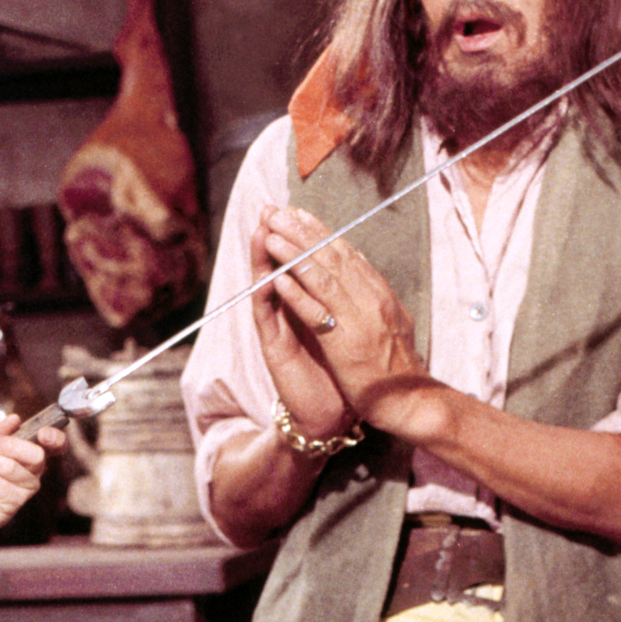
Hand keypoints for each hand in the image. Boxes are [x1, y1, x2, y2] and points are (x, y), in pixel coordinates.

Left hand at [0, 411, 59, 538]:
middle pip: (36, 454)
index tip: (42, 433)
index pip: (55, 445)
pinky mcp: (13, 503)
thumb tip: (14, 419)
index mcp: (27, 452)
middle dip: (10, 444)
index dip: (55, 438)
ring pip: (10, 467)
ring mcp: (25, 488)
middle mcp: (33, 470)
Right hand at [247, 206, 361, 443]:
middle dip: (278, 236)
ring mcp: (280, 328)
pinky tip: (266, 277)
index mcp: (313, 304)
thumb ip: (346, 305)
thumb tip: (358, 272)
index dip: (301, 237)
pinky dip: (267, 296)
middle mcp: (292, 311)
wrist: (329, 414)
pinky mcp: (274, 348)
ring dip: (263, 257)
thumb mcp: (350, 333)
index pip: (304, 264)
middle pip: (282, 266)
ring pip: (268, 284)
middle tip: (271, 207)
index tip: (300, 209)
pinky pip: (268, 317)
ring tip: (262, 228)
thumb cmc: (341, 374)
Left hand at [256, 208, 433, 432]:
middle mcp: (372, 300)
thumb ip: (376, 297)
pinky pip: (316, 313)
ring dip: (293, 254)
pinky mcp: (345, 344)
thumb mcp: (392, 323)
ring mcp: (359, 320)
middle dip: (302, 233)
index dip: (320, 232)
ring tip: (270, 235)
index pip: (347, 254)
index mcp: (381, 294)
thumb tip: (363, 269)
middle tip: (276, 212)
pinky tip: (277, 279)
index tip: (298, 214)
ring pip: (322, 278)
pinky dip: (296, 294)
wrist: (412, 403)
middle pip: (332, 258)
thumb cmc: (399, 368)